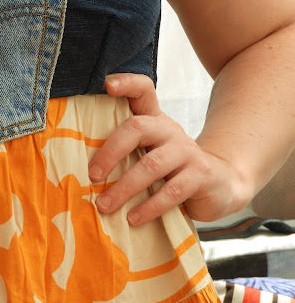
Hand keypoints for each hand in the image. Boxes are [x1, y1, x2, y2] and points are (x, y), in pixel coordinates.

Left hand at [87, 73, 246, 225]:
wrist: (220, 185)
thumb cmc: (170, 170)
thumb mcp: (148, 154)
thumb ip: (123, 153)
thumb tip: (82, 172)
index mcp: (154, 121)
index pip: (143, 91)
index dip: (127, 83)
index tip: (107, 85)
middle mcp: (169, 130)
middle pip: (137, 128)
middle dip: (110, 152)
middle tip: (93, 176)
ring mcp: (187, 151)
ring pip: (151, 165)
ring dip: (124, 188)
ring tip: (105, 206)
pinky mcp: (201, 175)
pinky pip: (172, 192)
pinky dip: (149, 207)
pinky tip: (133, 219)